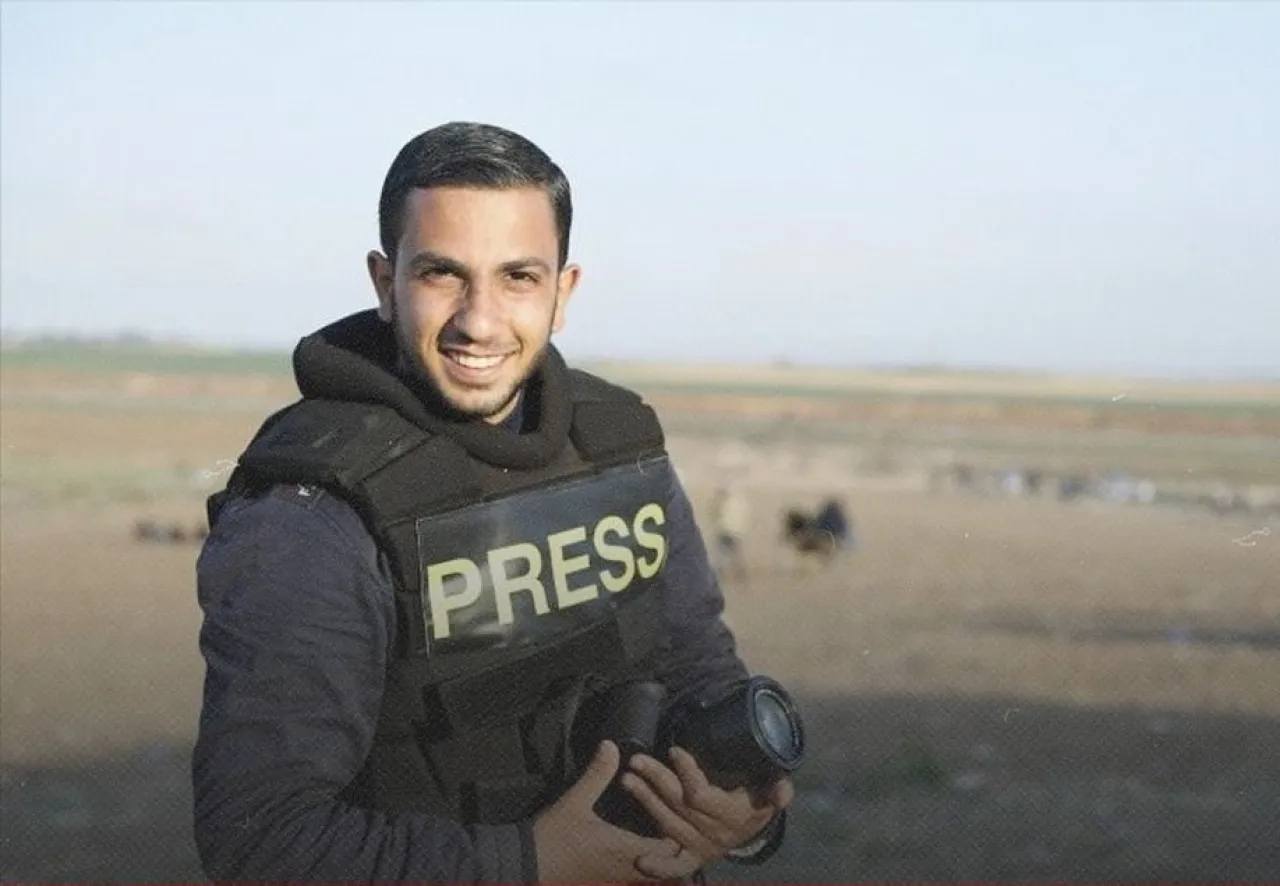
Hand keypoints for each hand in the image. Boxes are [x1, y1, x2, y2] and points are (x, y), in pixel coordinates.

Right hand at [533, 740, 704, 882]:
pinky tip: (639, 839)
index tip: (680, 809)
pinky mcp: (607, 880)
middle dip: (674, 843)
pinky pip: (637, 874)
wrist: (527, 865)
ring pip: (652, 871)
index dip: (679, 831)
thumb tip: (611, 745)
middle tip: (674, 816)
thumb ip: (597, 774)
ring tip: (661, 826)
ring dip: (660, 853)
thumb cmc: (554, 835)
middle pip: (667, 864)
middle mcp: (628, 868)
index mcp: (626, 848)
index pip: (670, 848)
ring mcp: (618, 878)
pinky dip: (646, 860)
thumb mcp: (575, 800)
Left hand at [621, 746, 794, 875]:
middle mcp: (716, 835)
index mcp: (734, 816)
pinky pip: (676, 867)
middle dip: (657, 780)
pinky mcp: (693, 858)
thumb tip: (783, 793)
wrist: (752, 826)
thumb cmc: (758, 797)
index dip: (687, 773)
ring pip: (670, 825)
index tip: (674, 751)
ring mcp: (702, 848)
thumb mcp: (771, 787)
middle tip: (637, 760)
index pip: (702, 796)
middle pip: (680, 806)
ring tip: (627, 780)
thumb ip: (778, 789)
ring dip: (646, 802)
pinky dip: (660, 867)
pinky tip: (640, 861)